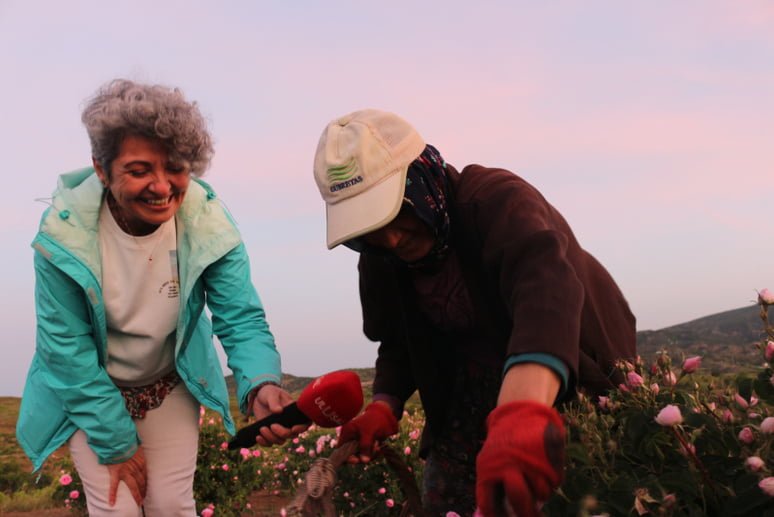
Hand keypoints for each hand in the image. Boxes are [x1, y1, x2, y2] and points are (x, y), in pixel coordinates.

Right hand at [107, 445, 146, 506]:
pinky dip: (112, 495)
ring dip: (136, 495)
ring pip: (133, 486)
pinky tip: (112, 503)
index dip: (146, 483)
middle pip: (141, 482)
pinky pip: (114, 486)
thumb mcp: (137, 445)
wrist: (118, 440)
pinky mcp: (115, 473)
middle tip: (144, 498)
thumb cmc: (128, 441)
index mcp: (141, 462)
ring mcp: (126, 472)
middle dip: (143, 490)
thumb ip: (138, 448)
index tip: (147, 488)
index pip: (145, 475)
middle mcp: (135, 469)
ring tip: (139, 503)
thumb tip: (138, 444)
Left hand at [250, 384, 307, 445]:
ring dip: (271, 438)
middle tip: (271, 425)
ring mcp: (280, 429)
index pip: (305, 423)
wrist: (258, 397)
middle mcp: (289, 423)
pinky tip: (258, 437)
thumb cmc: (269, 392)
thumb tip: (279, 411)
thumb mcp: (271, 394)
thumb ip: (274, 402)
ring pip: (281, 441)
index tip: (293, 428)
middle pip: (292, 434)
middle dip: (282, 433)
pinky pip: (270, 443)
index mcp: (294, 412)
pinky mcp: (270, 433)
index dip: (302, 428)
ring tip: (262, 429)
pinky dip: (264, 443)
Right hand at [338, 401, 397, 462]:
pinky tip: (378, 448)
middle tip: (372, 451)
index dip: (346, 457)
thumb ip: (365, 446)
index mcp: (347, 432)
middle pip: (351, 455)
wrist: (386, 416)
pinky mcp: (366, 446)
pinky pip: (368, 455)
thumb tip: (364, 461)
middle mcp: (351, 439)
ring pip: (361, 456)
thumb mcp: (368, 432)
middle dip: (362, 456)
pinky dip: (373, 453)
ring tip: (377, 447)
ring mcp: (359, 443)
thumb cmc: (375, 420)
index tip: (356, 460)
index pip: (341, 449)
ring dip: (369, 454)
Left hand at [475, 401, 564, 516]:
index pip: (488, 503)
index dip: (497, 515)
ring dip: (540, 493)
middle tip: (530, 516)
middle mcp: (510, 464)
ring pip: (541, 493)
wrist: (520, 412)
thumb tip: (499, 516)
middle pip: (519, 498)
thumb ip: (494, 488)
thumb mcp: (490, 462)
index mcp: (489, 469)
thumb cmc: (503, 445)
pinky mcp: (551, 455)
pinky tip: (545, 468)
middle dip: (526, 512)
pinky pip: (555, 482)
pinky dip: (551, 480)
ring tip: (535, 479)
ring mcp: (532, 459)